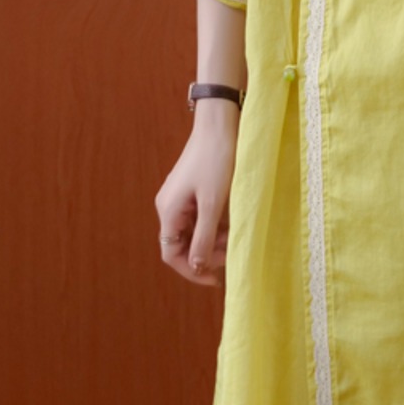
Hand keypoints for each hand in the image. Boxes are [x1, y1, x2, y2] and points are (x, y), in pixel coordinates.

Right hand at [154, 123, 235, 287]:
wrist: (219, 125)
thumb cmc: (216, 161)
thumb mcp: (212, 204)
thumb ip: (203, 237)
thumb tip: (196, 265)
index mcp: (168, 210)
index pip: (171, 253)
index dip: (191, 270)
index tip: (215, 279)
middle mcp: (170, 206)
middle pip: (182, 243)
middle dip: (206, 254)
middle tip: (232, 255)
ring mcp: (181, 198)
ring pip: (194, 231)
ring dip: (213, 240)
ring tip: (235, 239)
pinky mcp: (193, 190)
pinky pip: (201, 216)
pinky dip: (215, 225)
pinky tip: (232, 223)